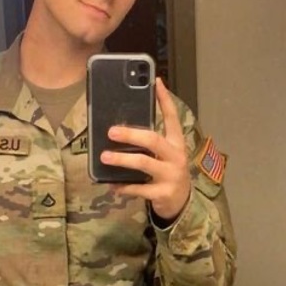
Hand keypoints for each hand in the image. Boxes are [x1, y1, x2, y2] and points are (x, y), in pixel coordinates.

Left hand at [101, 77, 190, 220]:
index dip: (165, 100)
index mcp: (176, 143)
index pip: (172, 117)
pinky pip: (139, 188)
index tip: (156, 81)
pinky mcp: (163, 193)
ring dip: (122, 160)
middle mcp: (176, 157)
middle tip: (111, 132)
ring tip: (104, 157)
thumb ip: (151, 143)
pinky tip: (112, 185)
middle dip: (131, 135)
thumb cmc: (167, 173)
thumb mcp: (165, 155)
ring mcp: (170, 175)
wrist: (181, 203)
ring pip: (144, 163)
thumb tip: (121, 128)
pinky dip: (124, 187)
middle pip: (153, 140)